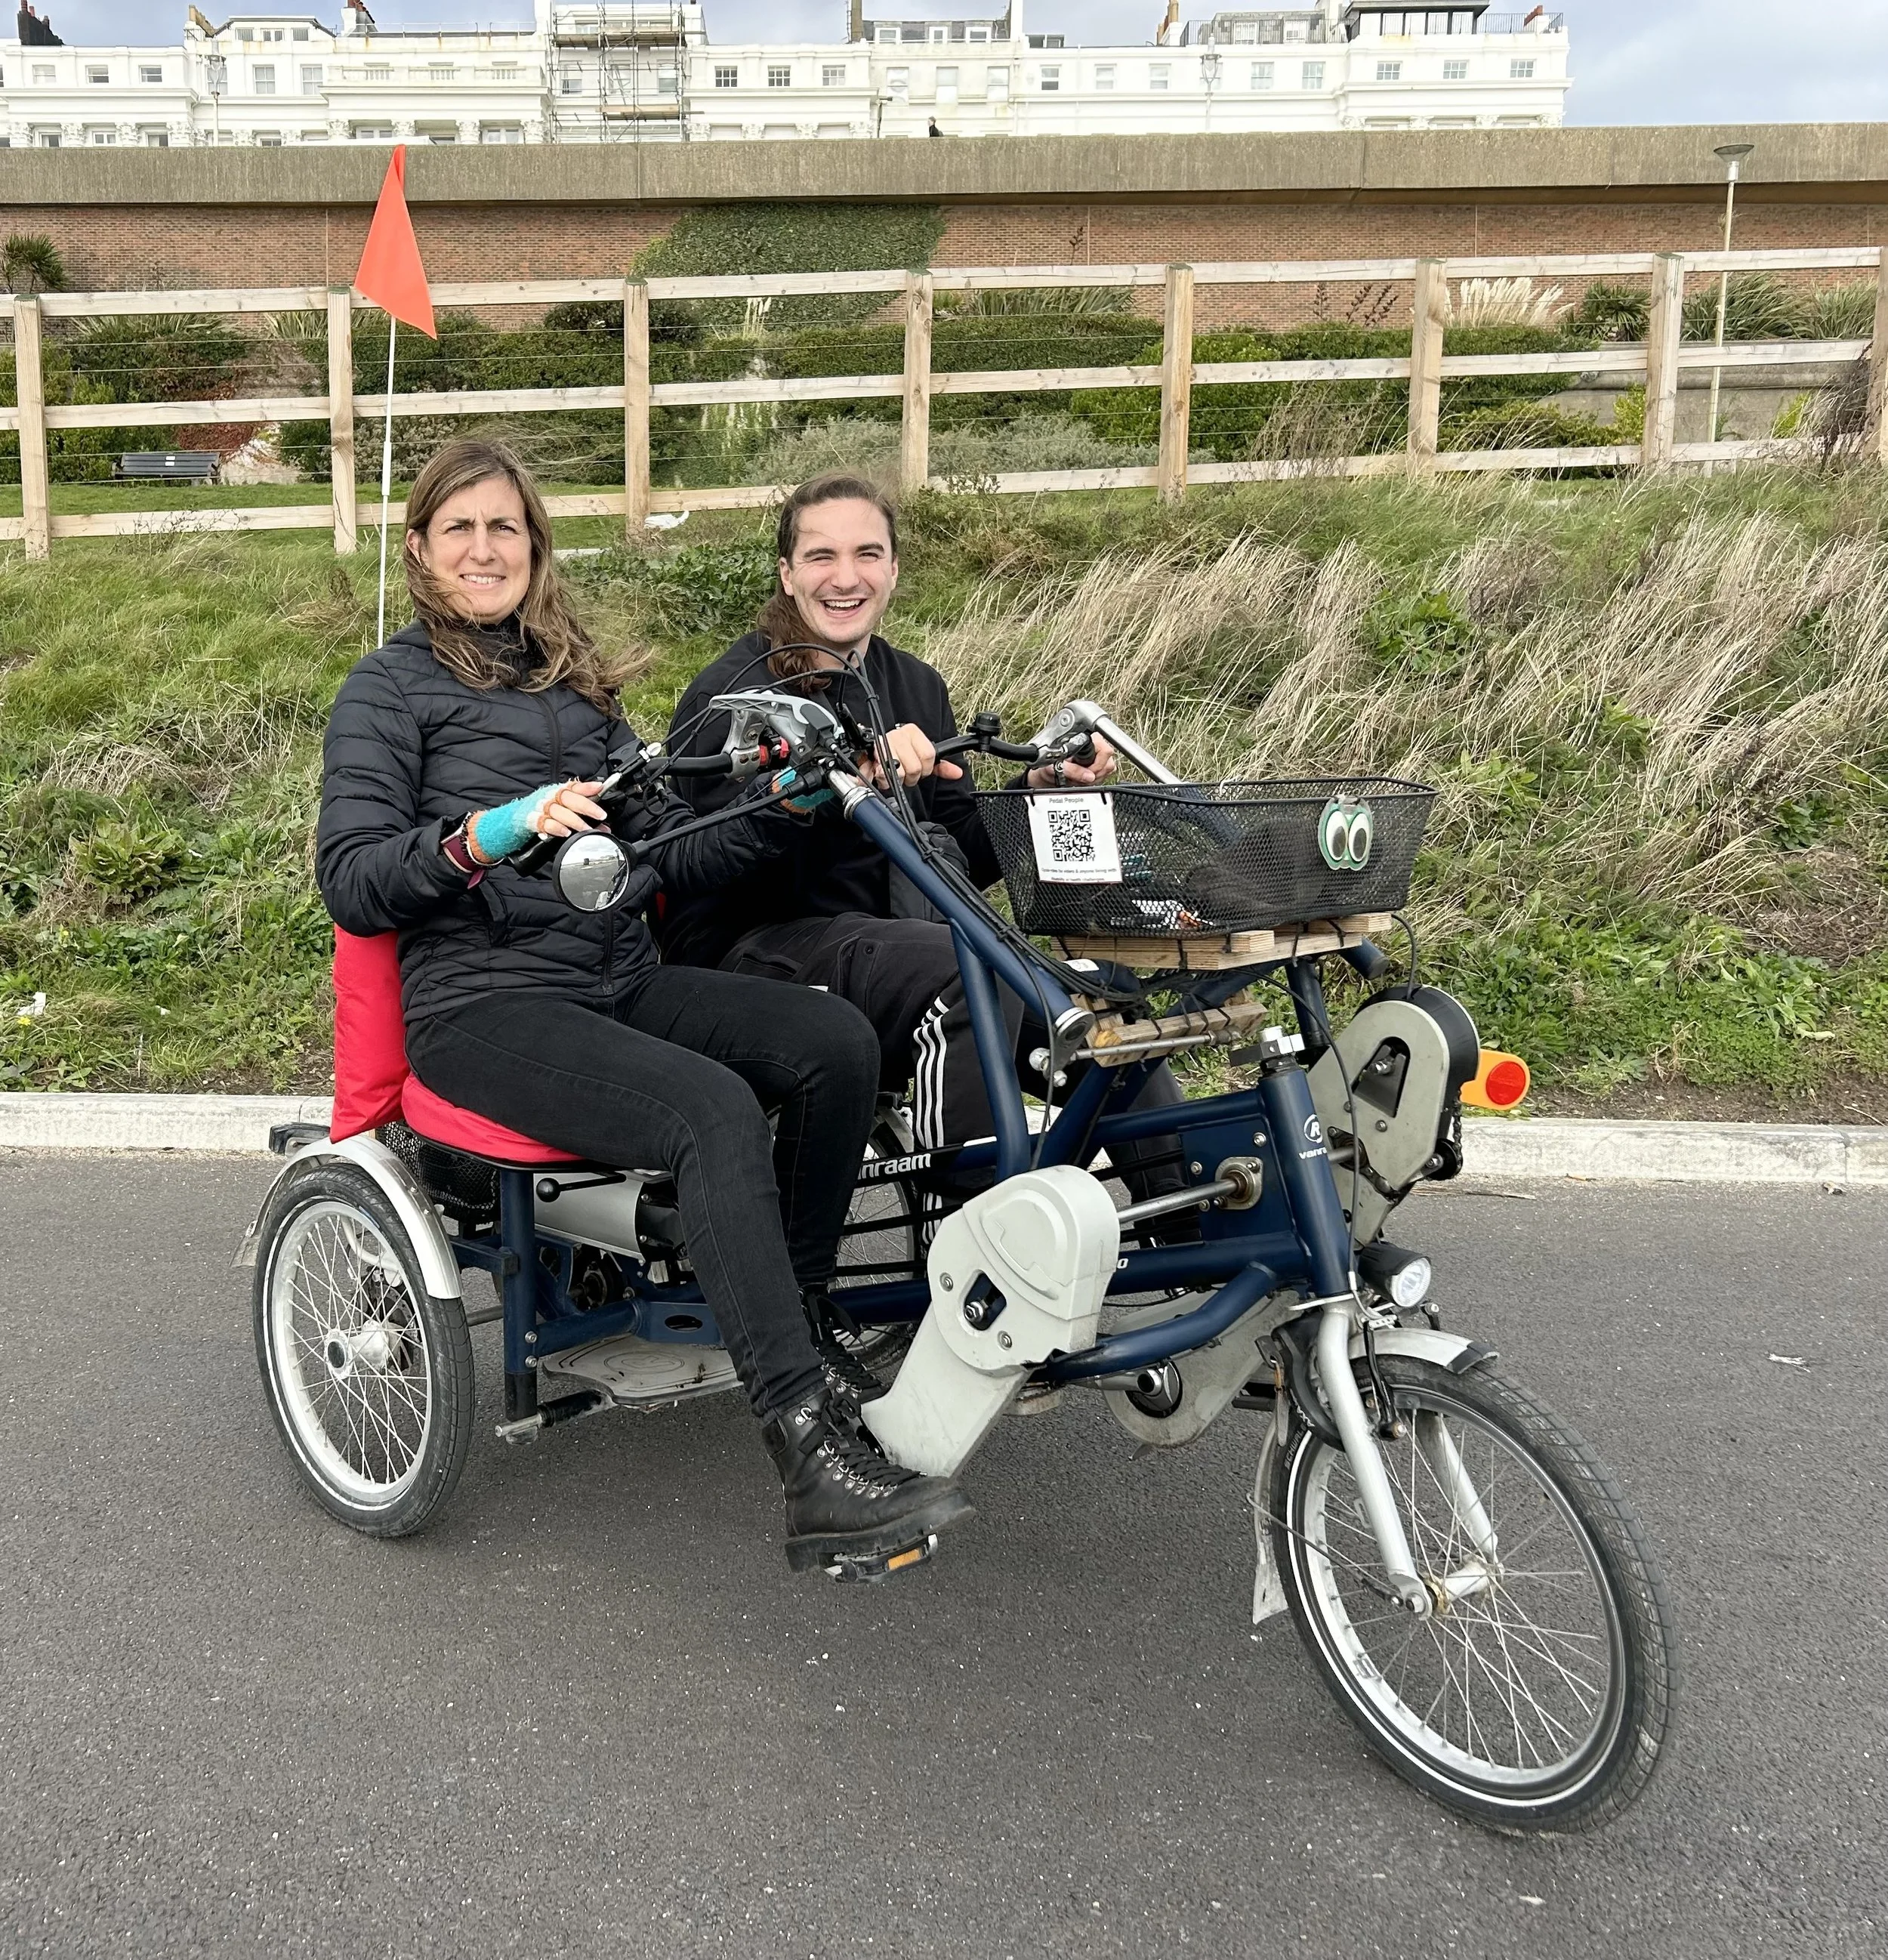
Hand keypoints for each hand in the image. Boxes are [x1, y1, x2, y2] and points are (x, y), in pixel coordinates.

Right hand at [468, 778, 609, 862]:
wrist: (510, 822)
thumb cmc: (539, 815)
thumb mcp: (559, 811)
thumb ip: (580, 816)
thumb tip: (603, 825)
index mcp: (556, 793)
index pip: (573, 787)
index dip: (587, 787)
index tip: (600, 788)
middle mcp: (548, 798)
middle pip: (567, 797)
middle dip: (585, 805)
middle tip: (600, 814)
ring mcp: (538, 808)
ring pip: (557, 810)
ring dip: (573, 820)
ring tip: (586, 828)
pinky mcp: (530, 821)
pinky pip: (543, 823)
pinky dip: (555, 827)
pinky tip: (564, 832)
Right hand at [859, 723, 962, 788]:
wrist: (870, 757)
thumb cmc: (897, 758)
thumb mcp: (921, 760)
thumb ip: (940, 767)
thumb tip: (958, 773)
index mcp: (911, 732)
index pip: (929, 754)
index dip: (925, 768)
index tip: (920, 769)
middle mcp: (897, 735)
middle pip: (915, 766)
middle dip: (911, 777)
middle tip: (904, 774)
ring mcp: (883, 744)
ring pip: (900, 772)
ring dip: (897, 780)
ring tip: (893, 774)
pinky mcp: (870, 756)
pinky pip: (883, 774)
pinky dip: (884, 781)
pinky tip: (883, 776)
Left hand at [1027, 733, 1116, 790]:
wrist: (1045, 772)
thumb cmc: (1047, 764)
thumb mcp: (1055, 767)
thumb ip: (1072, 771)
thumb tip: (1089, 776)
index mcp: (1086, 738)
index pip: (1105, 750)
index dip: (1096, 764)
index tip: (1084, 771)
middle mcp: (1095, 744)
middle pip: (1108, 762)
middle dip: (1094, 773)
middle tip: (1079, 776)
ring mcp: (1099, 755)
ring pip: (1108, 769)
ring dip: (1094, 778)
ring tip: (1078, 777)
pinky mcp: (1100, 764)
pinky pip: (1105, 775)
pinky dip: (1094, 780)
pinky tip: (1082, 778)